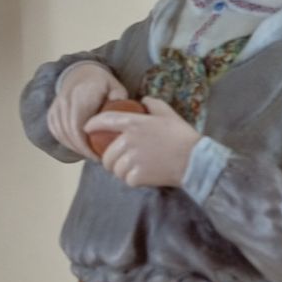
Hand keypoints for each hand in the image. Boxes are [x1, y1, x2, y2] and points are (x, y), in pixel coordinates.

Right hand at [46, 63, 126, 159]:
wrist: (81, 72)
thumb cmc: (101, 83)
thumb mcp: (115, 87)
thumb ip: (119, 101)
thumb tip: (121, 118)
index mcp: (81, 95)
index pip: (78, 126)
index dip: (86, 145)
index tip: (98, 154)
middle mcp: (65, 100)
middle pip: (69, 133)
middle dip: (81, 149)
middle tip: (95, 158)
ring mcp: (57, 106)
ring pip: (61, 133)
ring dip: (74, 147)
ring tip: (88, 154)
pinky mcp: (52, 111)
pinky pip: (56, 131)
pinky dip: (66, 141)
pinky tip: (78, 147)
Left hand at [84, 97, 199, 188]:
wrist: (194, 160)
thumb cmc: (182, 136)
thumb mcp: (168, 113)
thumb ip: (153, 104)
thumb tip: (143, 100)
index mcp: (134, 123)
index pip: (104, 121)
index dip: (92, 125)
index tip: (87, 129)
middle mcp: (128, 141)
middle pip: (107, 154)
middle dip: (109, 160)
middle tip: (119, 162)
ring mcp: (132, 160)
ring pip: (115, 169)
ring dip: (121, 171)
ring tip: (133, 169)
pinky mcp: (137, 176)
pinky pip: (127, 180)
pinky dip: (133, 180)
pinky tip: (143, 176)